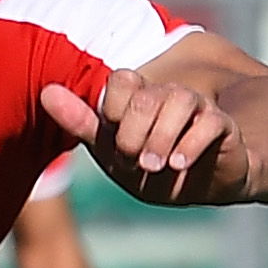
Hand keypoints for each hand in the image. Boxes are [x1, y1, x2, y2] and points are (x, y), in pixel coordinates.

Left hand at [41, 69, 233, 202]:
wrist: (197, 187)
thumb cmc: (148, 167)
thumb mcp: (110, 151)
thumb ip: (81, 123)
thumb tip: (46, 90)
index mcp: (136, 99)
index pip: (123, 79)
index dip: (114, 110)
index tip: (113, 142)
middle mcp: (166, 96)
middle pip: (146, 97)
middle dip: (133, 134)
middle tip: (132, 161)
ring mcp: (197, 107)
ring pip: (179, 100)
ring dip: (161, 138)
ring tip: (154, 166)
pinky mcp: (221, 125)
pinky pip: (209, 122)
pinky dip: (190, 145)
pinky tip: (178, 164)